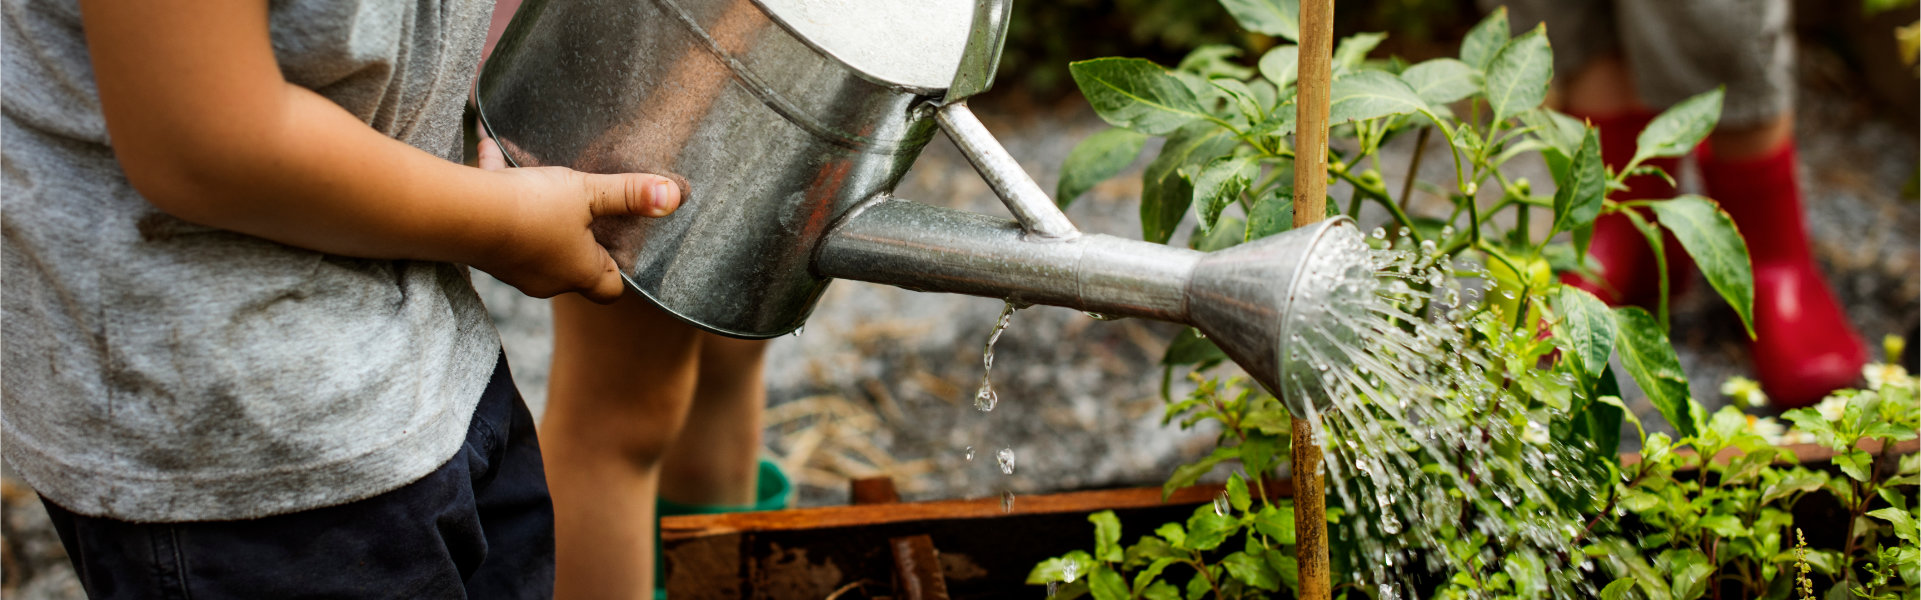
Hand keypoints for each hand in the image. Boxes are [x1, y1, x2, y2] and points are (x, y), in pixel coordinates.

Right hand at [474, 136, 680, 302]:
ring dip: (542, 212)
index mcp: (579, 272)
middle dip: (583, 237)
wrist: (458, 215)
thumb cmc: (531, 209)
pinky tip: (495, 152)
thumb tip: (674, 196)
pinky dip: (503, 191)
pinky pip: (502, 219)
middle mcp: (547, 279)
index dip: (621, 269)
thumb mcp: (589, 193)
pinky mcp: (486, 249)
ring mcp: (514, 267)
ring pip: (536, 240)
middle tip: (591, 209)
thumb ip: (630, 194)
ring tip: (545, 180)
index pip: (611, 289)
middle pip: (576, 266)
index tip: (624, 244)